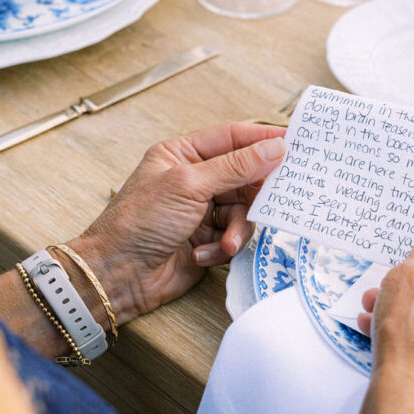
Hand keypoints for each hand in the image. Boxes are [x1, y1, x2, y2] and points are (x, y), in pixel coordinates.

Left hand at [63, 122, 285, 324]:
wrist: (118, 275)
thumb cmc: (138, 222)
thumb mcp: (189, 185)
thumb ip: (236, 166)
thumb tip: (275, 147)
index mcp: (184, 154)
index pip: (233, 138)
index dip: (264, 139)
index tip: (295, 142)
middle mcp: (195, 179)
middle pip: (245, 177)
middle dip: (254, 195)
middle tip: (273, 201)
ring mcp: (202, 210)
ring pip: (244, 211)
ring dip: (237, 229)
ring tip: (225, 243)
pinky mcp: (208, 239)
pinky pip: (234, 236)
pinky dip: (224, 247)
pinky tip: (203, 255)